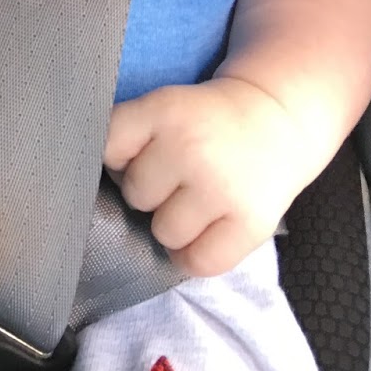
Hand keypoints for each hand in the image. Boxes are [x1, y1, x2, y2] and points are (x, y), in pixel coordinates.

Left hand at [103, 77, 305, 278]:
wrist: (277, 117)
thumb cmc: (206, 121)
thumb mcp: (164, 107)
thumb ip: (129, 136)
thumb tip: (94, 186)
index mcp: (163, 110)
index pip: (108, 150)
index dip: (119, 159)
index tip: (139, 155)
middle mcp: (190, 147)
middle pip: (136, 196)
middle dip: (151, 192)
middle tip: (176, 178)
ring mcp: (220, 187)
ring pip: (163, 233)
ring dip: (173, 226)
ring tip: (193, 204)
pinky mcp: (250, 223)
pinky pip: (198, 263)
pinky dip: (194, 257)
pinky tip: (203, 234)